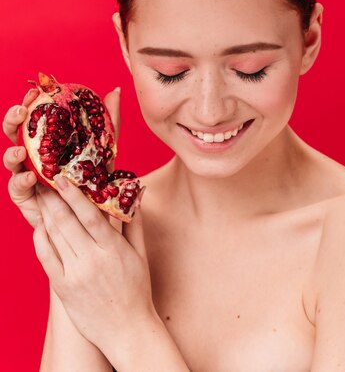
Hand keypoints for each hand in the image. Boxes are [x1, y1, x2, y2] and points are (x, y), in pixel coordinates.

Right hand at [2, 86, 120, 228]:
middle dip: (13, 120)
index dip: (30, 102)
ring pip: (11, 160)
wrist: (96, 209)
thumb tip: (116, 91)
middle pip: (14, 133)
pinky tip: (31, 178)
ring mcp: (27, 174)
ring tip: (21, 151)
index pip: (33, 115)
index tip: (34, 91)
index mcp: (47, 138)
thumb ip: (109, 120)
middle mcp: (33, 154)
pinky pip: (17, 188)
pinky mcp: (26, 196)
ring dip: (12, 153)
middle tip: (21, 113)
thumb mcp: (104, 145)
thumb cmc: (96, 175)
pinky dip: (21, 181)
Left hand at [33, 175, 150, 359]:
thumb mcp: (140, 254)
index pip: (89, 215)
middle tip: (43, 179)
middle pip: (67, 222)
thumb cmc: (137, 290)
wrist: (127, 330)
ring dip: (45, 213)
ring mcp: (75, 275)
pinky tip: (40, 226)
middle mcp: (92, 260)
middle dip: (53, 198)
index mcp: (113, 249)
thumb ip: (134, 221)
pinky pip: (46, 258)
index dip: (73, 194)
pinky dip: (41, 240)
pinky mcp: (63, 288)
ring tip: (40, 196)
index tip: (62, 177)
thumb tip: (136, 193)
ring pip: (55, 237)